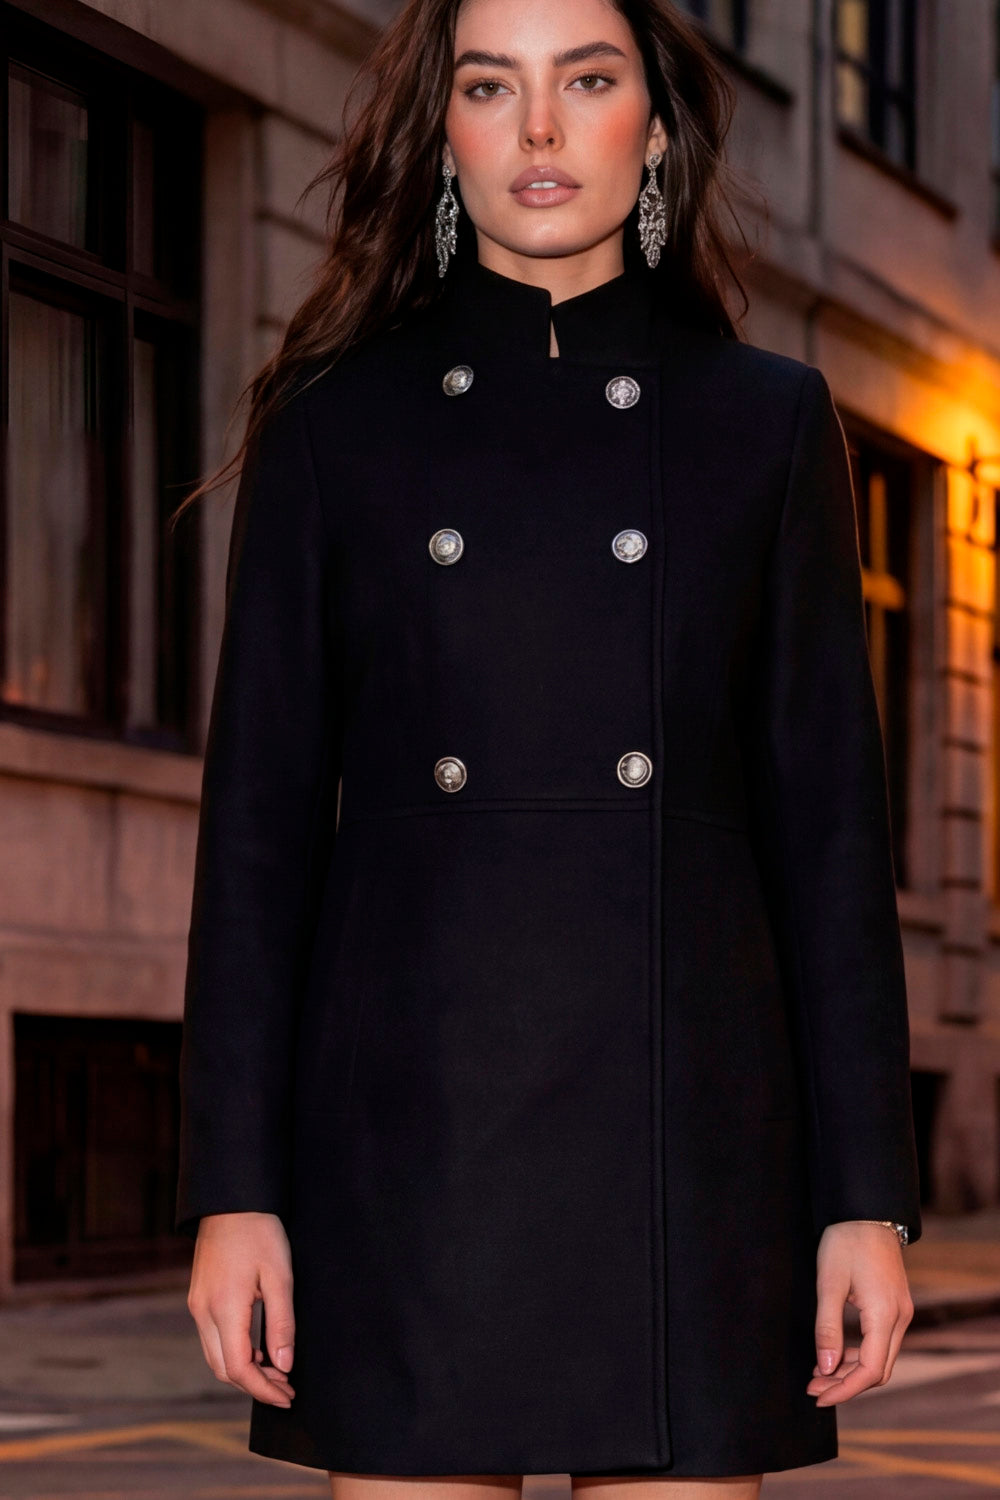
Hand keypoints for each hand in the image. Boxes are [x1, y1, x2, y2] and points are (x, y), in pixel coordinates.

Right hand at [186, 1211, 295, 1407]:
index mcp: (224, 1307)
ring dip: (243, 1370)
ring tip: (277, 1370)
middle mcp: (203, 1311)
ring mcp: (197, 1305)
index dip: (263, 1389)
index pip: (238, 1368)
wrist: (230, 1200)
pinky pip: (212, 1338)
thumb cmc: (259, 1231)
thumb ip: (282, 1323)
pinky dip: (234, 1352)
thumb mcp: (280, 1276)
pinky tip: (258, 1347)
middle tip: (286, 1387)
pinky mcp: (198, 1297)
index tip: (287, 1396)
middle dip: (254, 1385)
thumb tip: (284, 1365)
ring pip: (215, 1356)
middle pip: (223, 1369)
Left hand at [807, 1220, 913, 1406]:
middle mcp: (899, 1318)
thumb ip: (827, 1328)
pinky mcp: (895, 1306)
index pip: (869, 1370)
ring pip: (880, 1358)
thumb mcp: (829, 1284)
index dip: (843, 1389)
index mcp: (885, 1315)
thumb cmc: (845, 1241)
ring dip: (851, 1370)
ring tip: (818, 1373)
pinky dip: (859, 1354)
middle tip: (813, 1387)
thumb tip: (825, 1369)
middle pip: (878, 1370)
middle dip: (846, 1384)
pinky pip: (881, 1342)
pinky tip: (836, 1354)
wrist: (867, 1211)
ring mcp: (900, 1312)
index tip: (818, 1396)